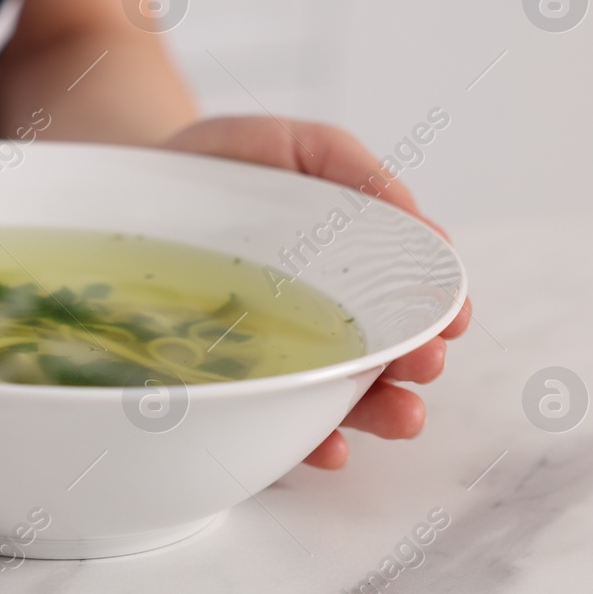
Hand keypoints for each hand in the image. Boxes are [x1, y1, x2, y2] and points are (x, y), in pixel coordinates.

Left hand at [161, 117, 471, 468]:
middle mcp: (321, 315)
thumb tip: (415, 216)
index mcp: (346, 263)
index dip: (437, 308)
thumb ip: (347, 166)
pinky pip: (275, 420)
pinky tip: (329, 447)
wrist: (137, 188)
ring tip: (403, 415)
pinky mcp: (232, 381)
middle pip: (382, 350)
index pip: (404, 292)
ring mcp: (278, 352)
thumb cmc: (221, 166)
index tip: (455, 317)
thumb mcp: (288, 146)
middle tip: (427, 363)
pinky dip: (309, 440)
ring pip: (340, 392)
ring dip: (379, 410)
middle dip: (414, 363)